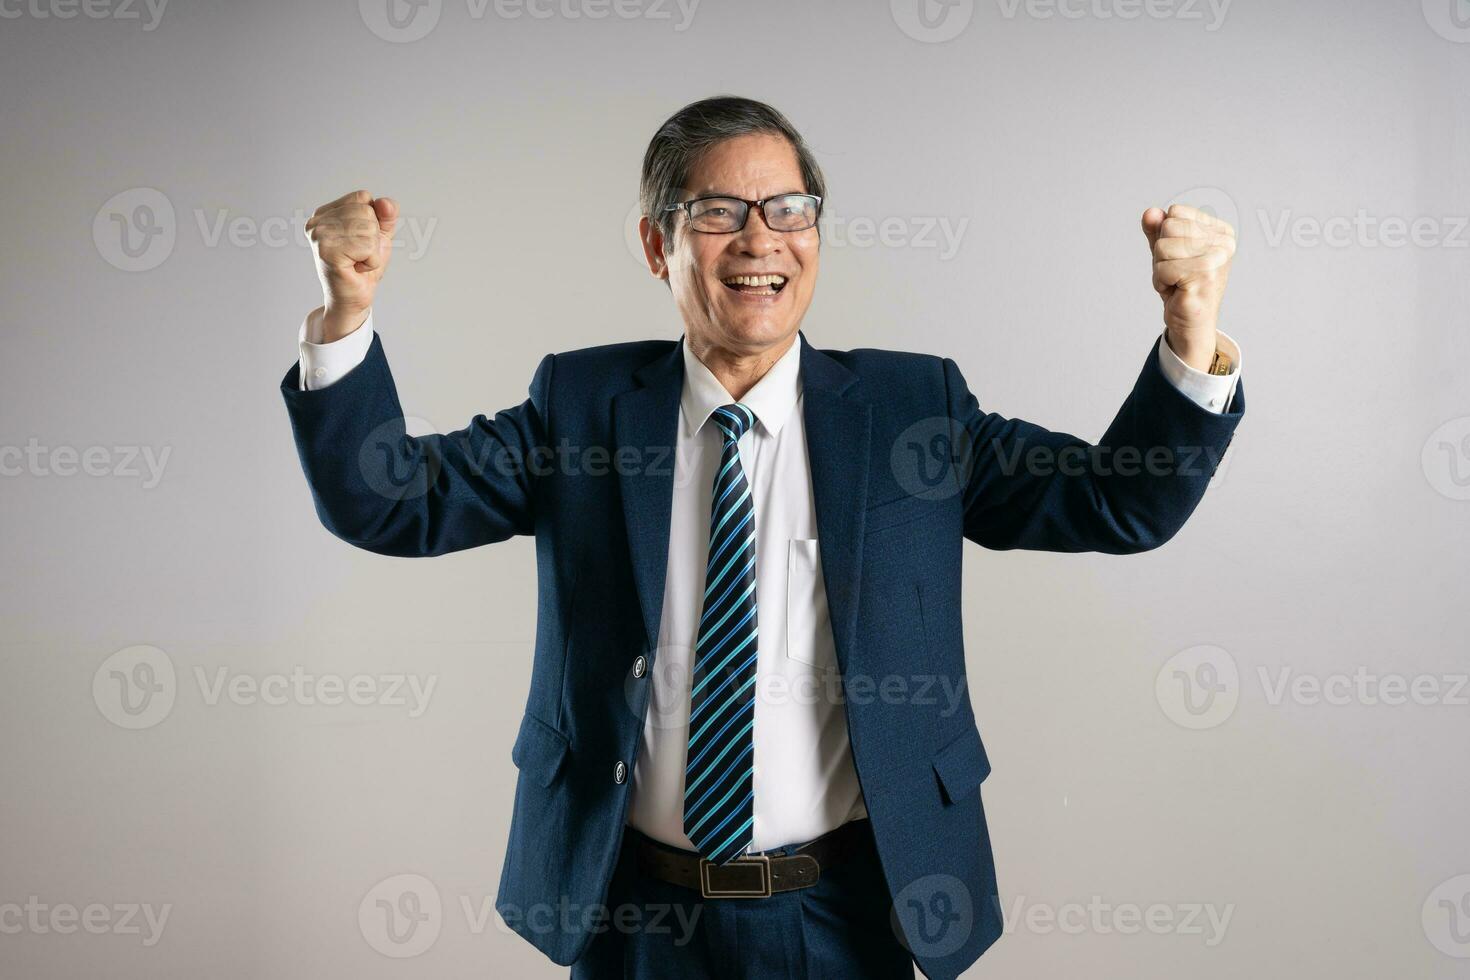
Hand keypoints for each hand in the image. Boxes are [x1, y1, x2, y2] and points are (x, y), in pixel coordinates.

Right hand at [305, 190, 397, 341]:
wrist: (355, 298)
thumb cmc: (363, 266)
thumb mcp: (379, 234)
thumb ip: (385, 215)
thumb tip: (386, 203)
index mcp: (325, 212)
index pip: (363, 197)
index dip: (373, 221)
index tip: (359, 241)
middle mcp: (317, 222)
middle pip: (366, 212)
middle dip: (373, 237)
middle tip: (359, 255)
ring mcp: (319, 236)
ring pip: (368, 229)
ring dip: (372, 251)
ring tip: (357, 261)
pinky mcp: (328, 252)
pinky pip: (368, 246)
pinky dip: (371, 261)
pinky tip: (356, 268)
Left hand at [1141, 203, 1235, 371]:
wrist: (1190, 322)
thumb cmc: (1180, 285)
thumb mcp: (1165, 251)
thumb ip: (1156, 229)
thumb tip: (1150, 212)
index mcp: (1220, 231)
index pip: (1174, 212)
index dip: (1165, 236)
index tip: (1179, 258)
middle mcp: (1224, 242)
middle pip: (1167, 228)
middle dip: (1161, 254)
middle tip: (1175, 272)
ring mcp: (1216, 259)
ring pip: (1162, 247)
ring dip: (1160, 269)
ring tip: (1176, 282)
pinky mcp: (1204, 276)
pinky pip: (1162, 269)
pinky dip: (1160, 282)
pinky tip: (1175, 291)